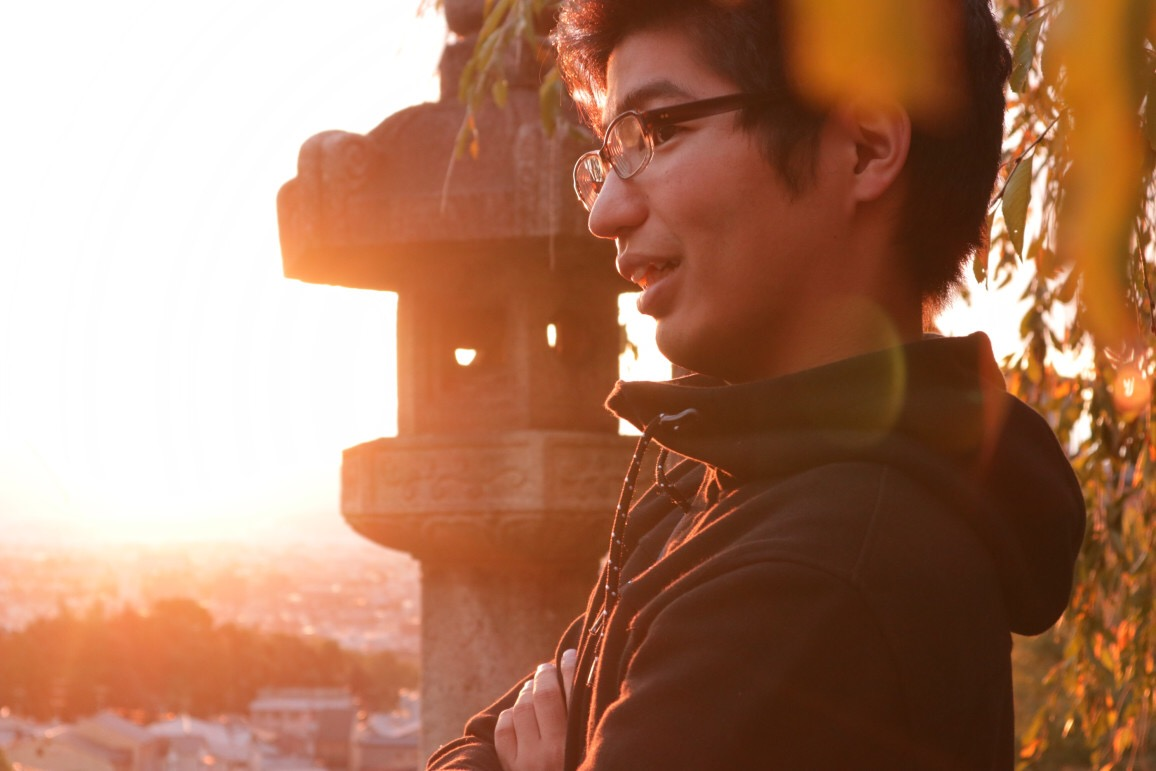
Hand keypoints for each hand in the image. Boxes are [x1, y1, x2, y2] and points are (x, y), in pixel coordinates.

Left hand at [495, 649, 576, 770]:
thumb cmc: (582, 769)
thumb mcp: (588, 752)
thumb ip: (585, 727)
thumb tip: (583, 689)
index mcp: (577, 746)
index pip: (572, 694)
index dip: (569, 668)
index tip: (569, 653)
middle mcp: (552, 753)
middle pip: (543, 697)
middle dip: (544, 676)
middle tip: (546, 668)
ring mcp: (528, 762)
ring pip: (521, 710)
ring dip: (526, 694)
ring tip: (532, 688)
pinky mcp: (512, 769)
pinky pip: (504, 731)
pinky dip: (509, 716)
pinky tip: (516, 713)